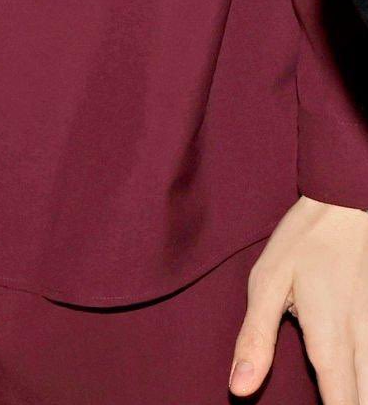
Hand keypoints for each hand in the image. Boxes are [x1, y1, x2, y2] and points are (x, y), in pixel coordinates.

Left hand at [232, 195, 367, 401]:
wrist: (348, 208)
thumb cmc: (304, 242)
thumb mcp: (267, 282)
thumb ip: (255, 338)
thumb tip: (239, 389)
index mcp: (330, 344)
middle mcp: (364, 347)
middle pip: (363, 402)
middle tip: (326, 401)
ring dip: (359, 396)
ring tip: (340, 394)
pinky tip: (358, 382)